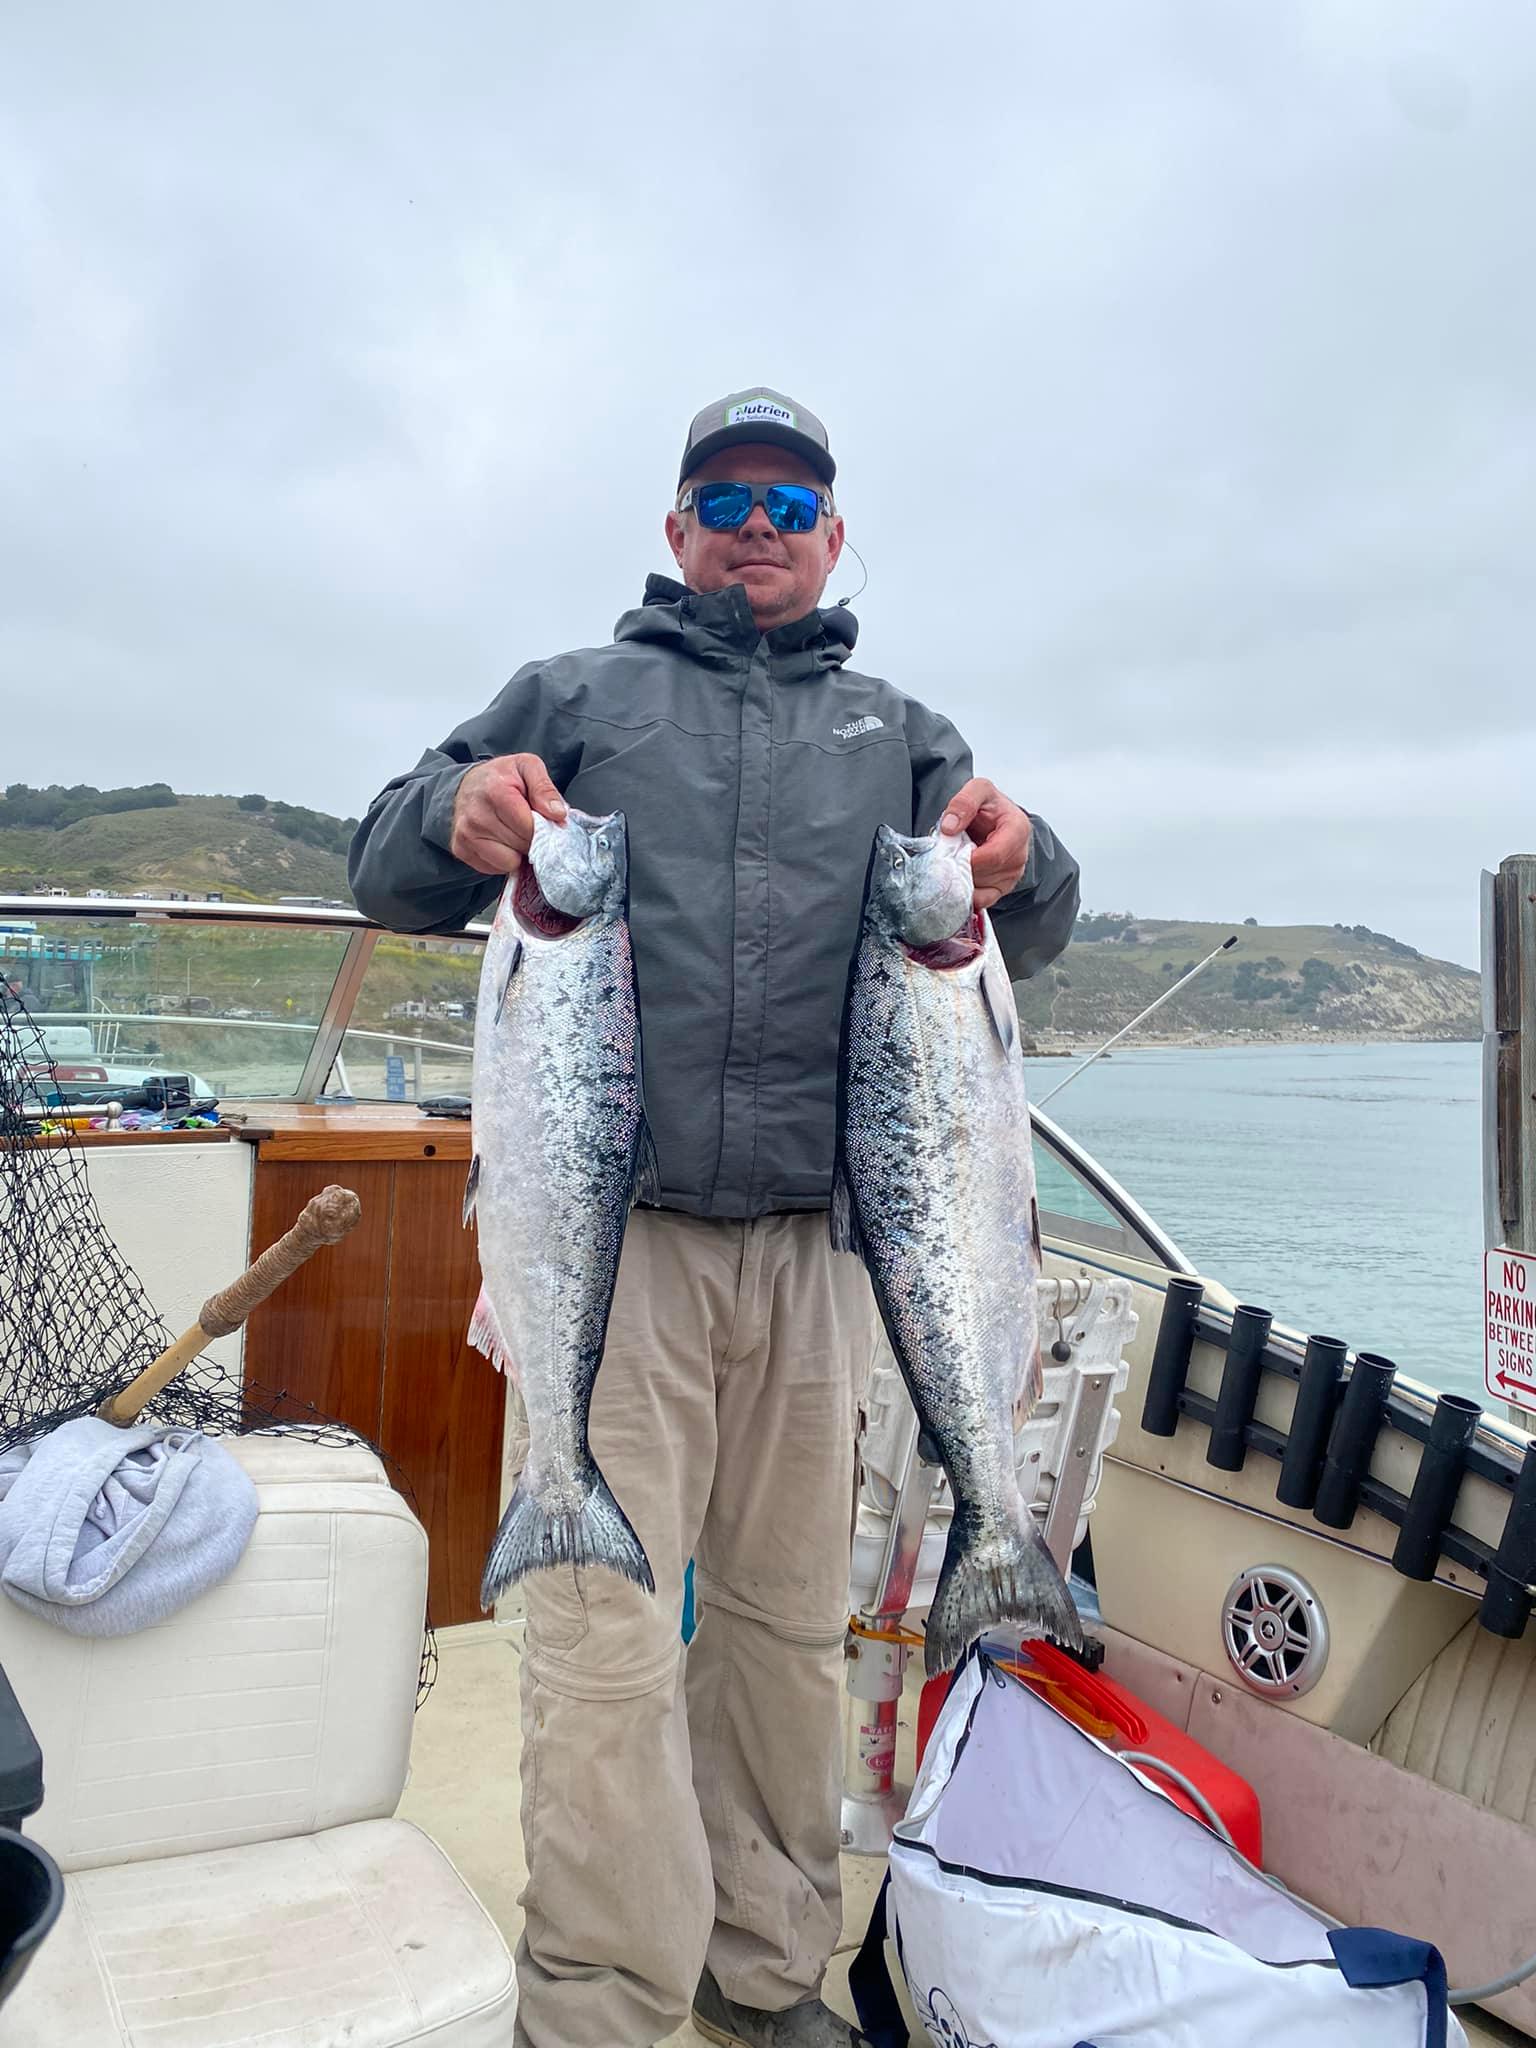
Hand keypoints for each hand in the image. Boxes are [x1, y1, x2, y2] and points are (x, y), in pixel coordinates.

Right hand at [450, 754, 566, 873]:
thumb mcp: (528, 767)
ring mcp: (466, 835)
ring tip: (513, 832)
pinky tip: (500, 840)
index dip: (542, 827)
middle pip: (521, 846)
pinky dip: (503, 858)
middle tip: (525, 823)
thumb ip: (545, 788)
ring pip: (509, 863)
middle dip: (531, 838)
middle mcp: (476, 816)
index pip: (530, 828)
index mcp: (495, 792)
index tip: (541, 819)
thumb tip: (558, 814)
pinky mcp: (461, 849)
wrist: (468, 784)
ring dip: (517, 851)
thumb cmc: (501, 776)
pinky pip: (495, 869)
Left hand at [940, 778, 1031, 910]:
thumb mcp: (978, 790)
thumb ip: (964, 802)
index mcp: (1018, 829)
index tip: (951, 851)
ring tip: (954, 862)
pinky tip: (958, 879)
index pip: (995, 855)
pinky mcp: (1002, 888)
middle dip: (962, 867)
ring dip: (962, 879)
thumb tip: (950, 826)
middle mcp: (1019, 855)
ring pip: (982, 889)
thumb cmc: (990, 806)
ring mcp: (1012, 874)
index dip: (969, 858)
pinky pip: (982, 901)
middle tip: (946, 856)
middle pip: (987, 874)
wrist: (995, 818)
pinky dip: (965, 893)